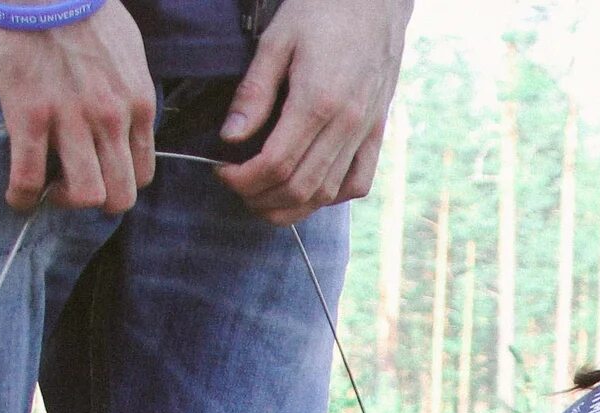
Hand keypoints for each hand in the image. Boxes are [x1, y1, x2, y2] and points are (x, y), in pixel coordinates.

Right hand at [0, 1, 155, 213]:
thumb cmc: (84, 10)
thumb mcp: (128, 54)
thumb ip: (129, 93)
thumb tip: (123, 120)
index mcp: (138, 104)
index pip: (144, 173)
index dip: (121, 182)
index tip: (100, 175)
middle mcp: (111, 119)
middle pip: (119, 195)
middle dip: (98, 202)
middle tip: (74, 188)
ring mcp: (71, 120)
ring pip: (85, 195)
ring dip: (65, 202)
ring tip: (48, 191)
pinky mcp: (30, 115)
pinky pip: (28, 177)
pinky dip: (22, 197)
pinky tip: (17, 198)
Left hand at [220, 0, 411, 223]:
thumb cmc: (322, 10)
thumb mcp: (276, 40)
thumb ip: (254, 92)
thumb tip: (230, 137)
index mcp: (318, 101)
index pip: (275, 164)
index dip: (242, 179)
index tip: (221, 172)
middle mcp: (346, 124)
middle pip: (299, 187)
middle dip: (260, 197)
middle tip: (236, 187)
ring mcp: (365, 132)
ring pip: (327, 194)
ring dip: (290, 207)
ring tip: (263, 197)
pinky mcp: (377, 132)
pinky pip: (358, 183)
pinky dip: (330, 198)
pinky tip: (307, 190)